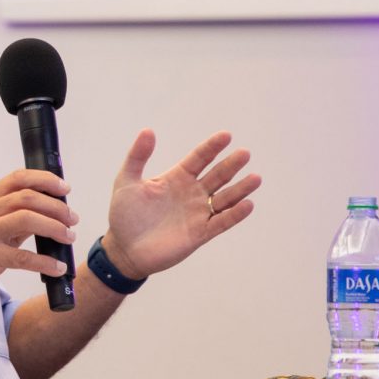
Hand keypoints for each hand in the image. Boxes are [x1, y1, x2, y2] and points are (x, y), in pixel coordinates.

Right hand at [0, 170, 77, 311]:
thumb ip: (15, 216)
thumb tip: (50, 210)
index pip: (18, 178)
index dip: (46, 179)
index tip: (65, 188)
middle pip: (27, 197)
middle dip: (56, 207)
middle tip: (72, 219)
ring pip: (28, 219)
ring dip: (55, 228)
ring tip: (69, 237)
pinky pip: (24, 257)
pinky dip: (46, 262)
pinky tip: (57, 267)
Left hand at [102, 129, 259, 280]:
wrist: (124, 248)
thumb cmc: (124, 214)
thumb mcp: (126, 180)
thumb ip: (137, 156)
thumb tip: (148, 130)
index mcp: (176, 178)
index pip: (199, 159)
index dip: (212, 148)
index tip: (226, 136)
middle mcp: (191, 193)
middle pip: (217, 176)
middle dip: (231, 165)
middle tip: (245, 153)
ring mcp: (197, 213)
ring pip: (225, 198)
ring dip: (240, 189)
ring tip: (255, 178)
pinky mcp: (200, 234)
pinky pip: (221, 222)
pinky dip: (235, 214)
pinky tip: (247, 204)